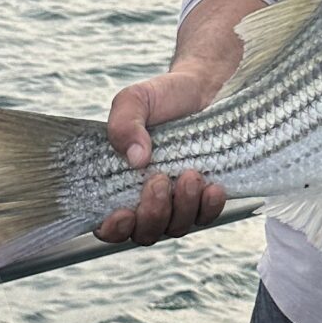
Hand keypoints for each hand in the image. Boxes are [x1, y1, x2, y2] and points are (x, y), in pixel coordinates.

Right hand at [98, 63, 227, 245]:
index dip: (114, 229)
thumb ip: (124, 124)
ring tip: (190, 174)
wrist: (205, 90)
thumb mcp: (135, 100)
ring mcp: (177, 203)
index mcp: (119, 183)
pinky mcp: (205, 200)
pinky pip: (206, 217)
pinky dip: (209, 207)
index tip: (123, 212)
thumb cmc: (163, 98)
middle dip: (153, 213)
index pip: (109, 226)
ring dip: (182, 207)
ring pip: (175, 227)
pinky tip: (212, 186)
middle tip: (160, 179)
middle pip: (145, 232)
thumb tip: (136, 160)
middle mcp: (146, 200)